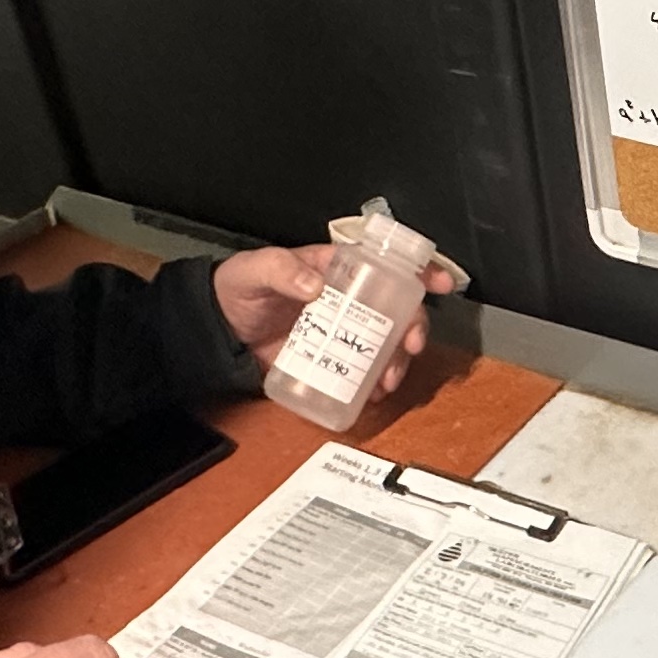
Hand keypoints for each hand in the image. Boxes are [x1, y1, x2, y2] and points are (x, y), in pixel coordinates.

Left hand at [211, 241, 464, 405]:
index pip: (385, 263)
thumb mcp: (255, 270)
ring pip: (387, 343)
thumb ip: (281, 270)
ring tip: (389, 379)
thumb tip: (314, 284)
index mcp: (337, 268)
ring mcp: (343, 331)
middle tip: (412, 345)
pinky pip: (363, 371)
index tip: (439, 282)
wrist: (217, 330)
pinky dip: (376, 383)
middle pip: (397, 308)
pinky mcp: (331, 360)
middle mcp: (349, 299)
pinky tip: (375, 393)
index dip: (418, 270)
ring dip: (398, 361)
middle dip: (415, 326)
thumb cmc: (238, 289)